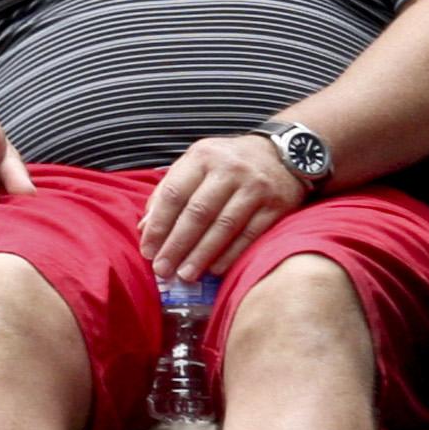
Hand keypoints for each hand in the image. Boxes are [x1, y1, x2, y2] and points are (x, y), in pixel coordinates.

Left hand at [139, 132, 305, 283]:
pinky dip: (230, 254)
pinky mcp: (276, 205)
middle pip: (198, 213)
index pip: (174, 194)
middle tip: (162, 269)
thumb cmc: (229, 163)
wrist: (284, 154)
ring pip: (223, 226)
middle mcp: (230, 168)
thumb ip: (170, 190)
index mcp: (203, 156)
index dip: (158, 225)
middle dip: (177, 245)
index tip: (147, 251)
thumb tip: (145, 227)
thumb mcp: (197, 164)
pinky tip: (214, 269)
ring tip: (185, 275)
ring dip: (201, 255)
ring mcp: (255, 186)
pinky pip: (249, 234)